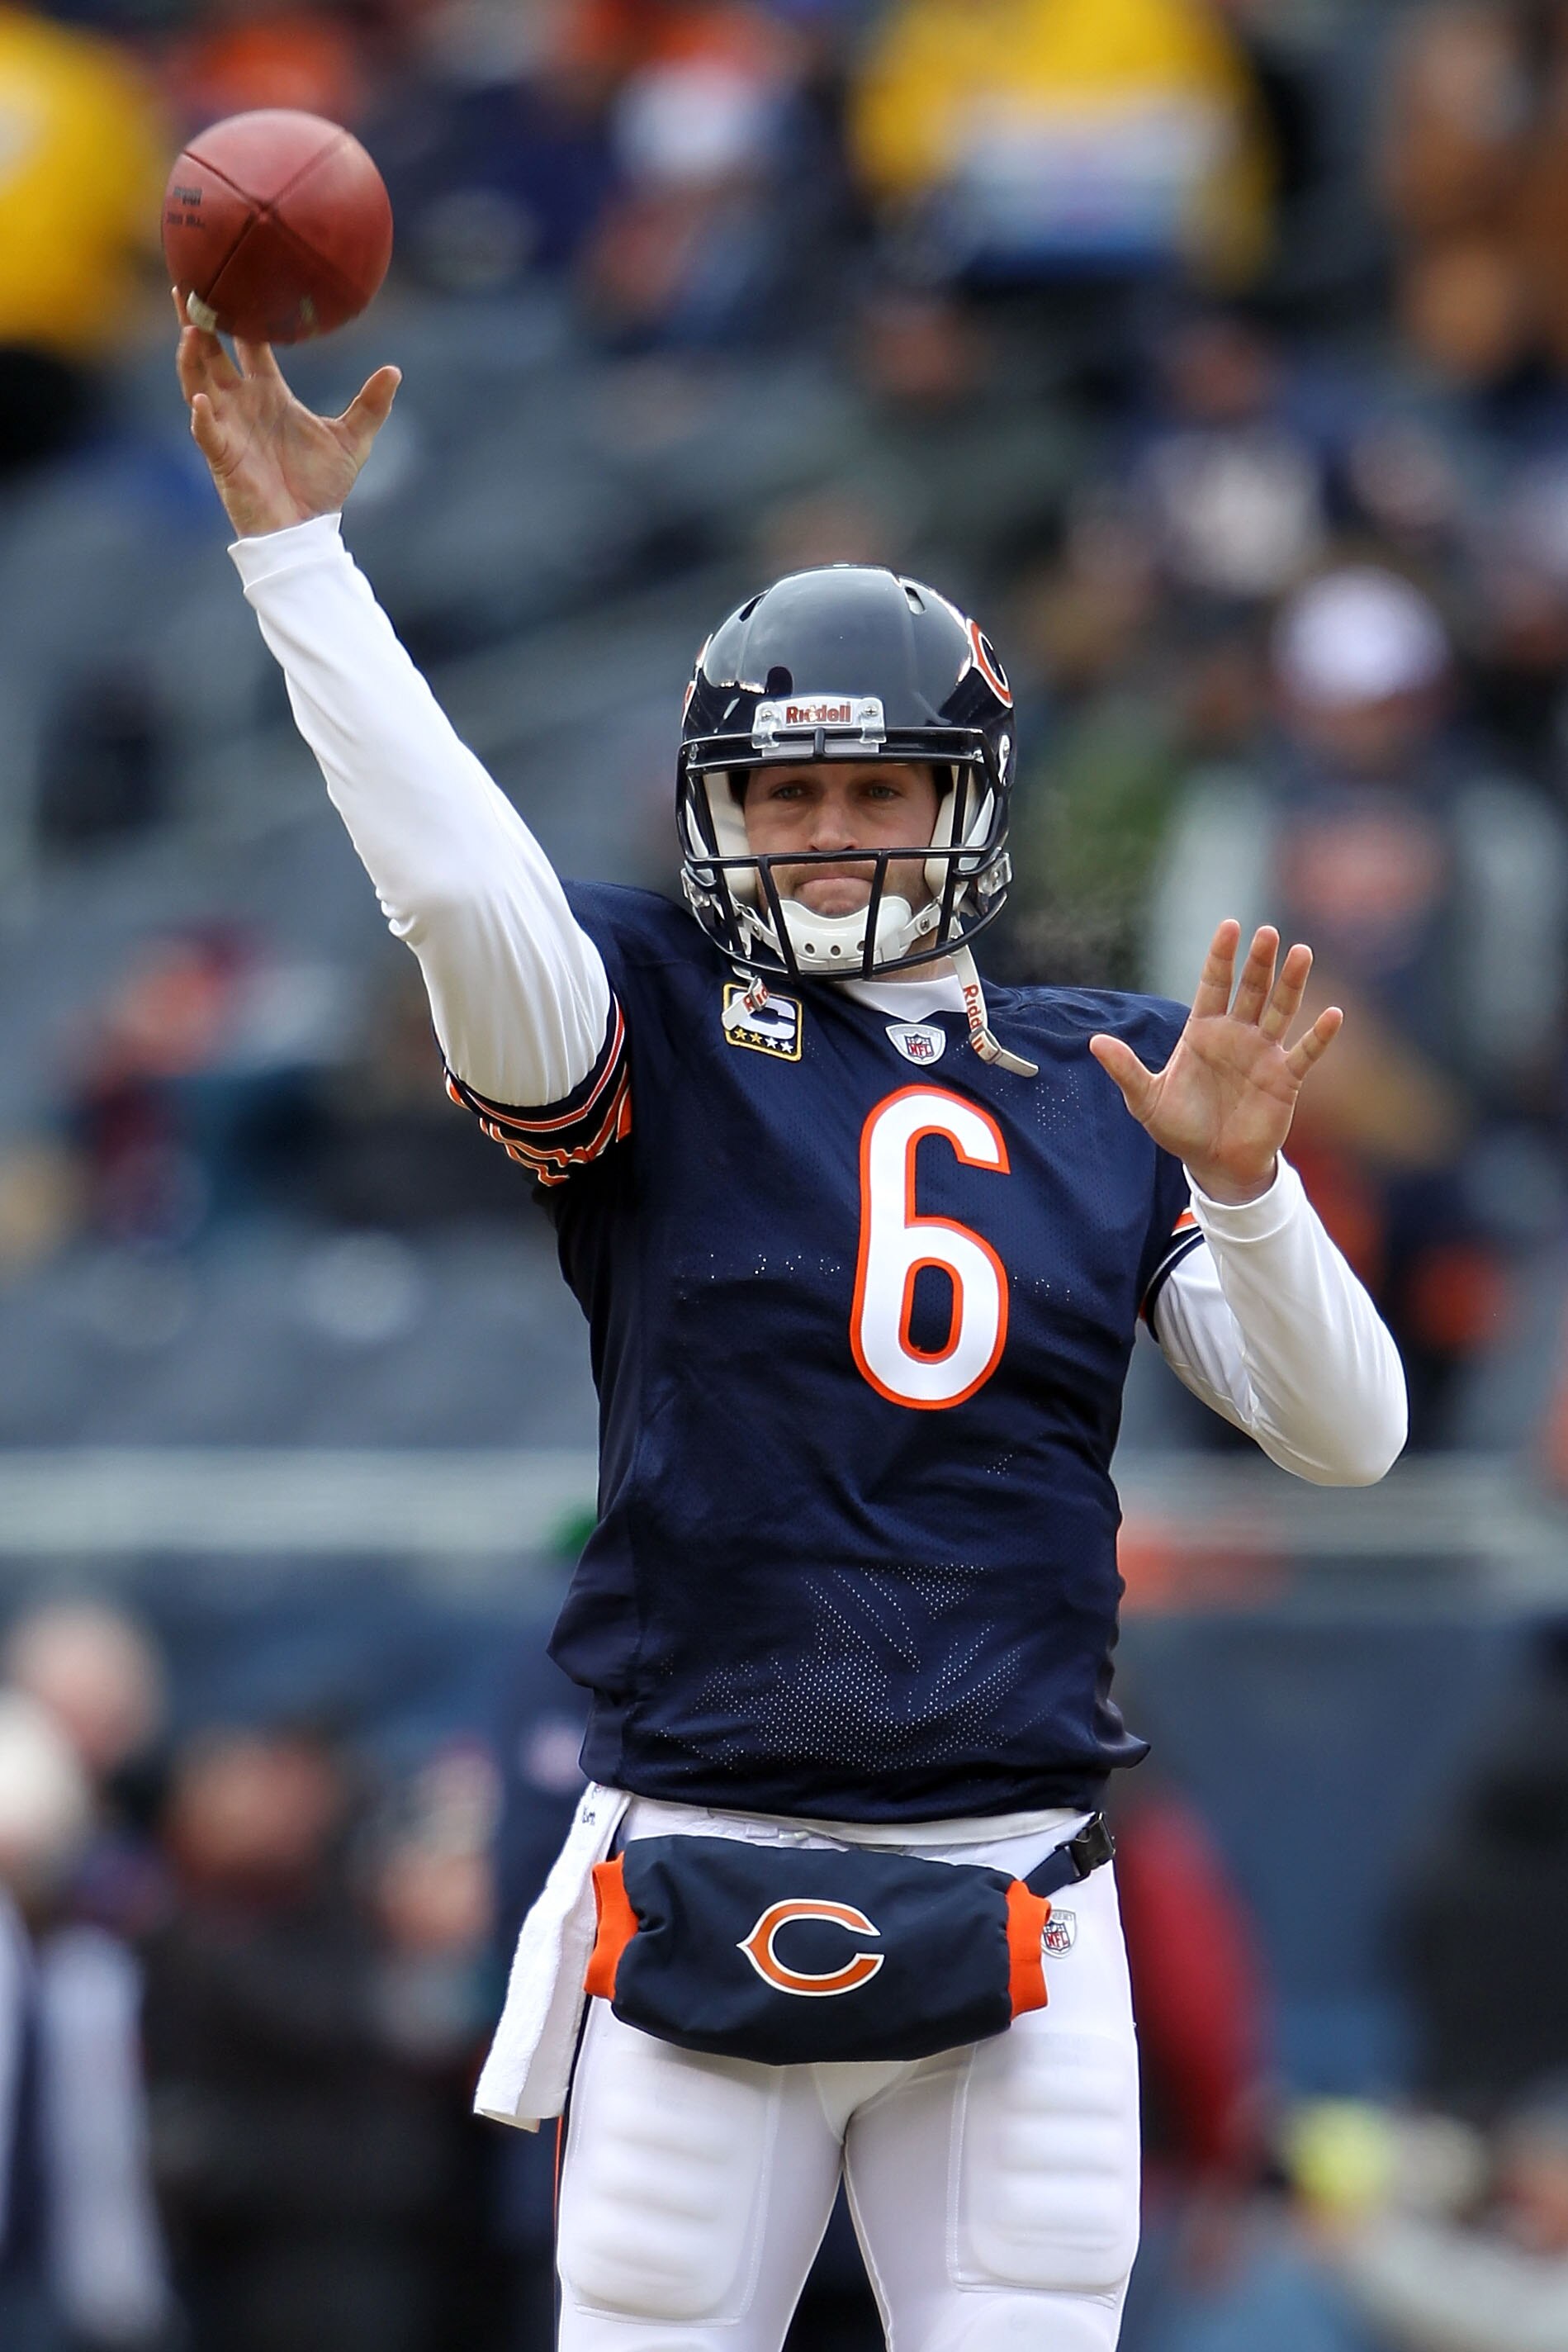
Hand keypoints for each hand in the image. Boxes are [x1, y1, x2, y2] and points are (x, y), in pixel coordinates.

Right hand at [173, 288, 399, 538]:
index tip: (238, 277)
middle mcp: (243, 403)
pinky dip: (202, 416)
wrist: (307, 531)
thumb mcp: (354, 440)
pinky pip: (206, 432)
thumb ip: (371, 405)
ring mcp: (228, 427)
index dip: (242, 314)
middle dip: (197, 321)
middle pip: (211, 353)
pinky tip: (202, 400)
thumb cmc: (323, 487)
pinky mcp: (222, 458)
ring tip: (191, 329)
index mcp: (269, 392)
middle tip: (188, 284)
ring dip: (192, 357)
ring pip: (198, 383)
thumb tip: (394, 371)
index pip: (249, 344)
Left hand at [1089, 922, 1343, 1204]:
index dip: (1220, 956)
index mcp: (1202, 1032)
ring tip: (1302, 952)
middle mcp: (1236, 1035)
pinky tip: (1333, 1014)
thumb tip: (1094, 1042)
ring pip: (1280, 1010)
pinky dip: (1319, 1035)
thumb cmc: (1181, 1129)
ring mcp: (1263, 1053)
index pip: (1212, 984)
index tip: (1229, 926)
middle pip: (1250, 989)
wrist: (1214, 1164)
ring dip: (1292, 983)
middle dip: (1258, 962)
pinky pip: (1305, 1052)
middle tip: (1266, 933)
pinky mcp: (1285, 1078)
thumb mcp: (1147, 1100)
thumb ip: (1126, 1070)